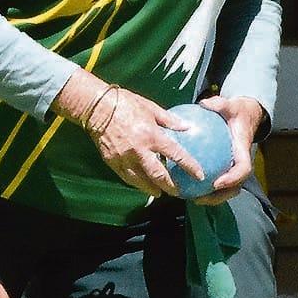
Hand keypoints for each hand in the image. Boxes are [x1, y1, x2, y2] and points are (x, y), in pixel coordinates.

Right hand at [73, 84, 199, 198]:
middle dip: (169, 186)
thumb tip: (187, 127)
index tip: (198, 175)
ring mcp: (125, 159)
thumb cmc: (126, 103)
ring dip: (152, 189)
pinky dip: (136, 183)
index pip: (175, 154)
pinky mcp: (113, 162)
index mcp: (152, 136)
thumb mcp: (151, 108)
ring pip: (141, 181)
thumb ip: (170, 120)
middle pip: (158, 175)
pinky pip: (127, 177)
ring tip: (159, 193)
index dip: (189, 166)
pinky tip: (142, 186)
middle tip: (178, 192)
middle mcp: (139, 151)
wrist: (98, 109)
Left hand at [185, 95, 263, 204]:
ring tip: (191, 198)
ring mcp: (233, 168)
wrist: (246, 116)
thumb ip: (219, 104)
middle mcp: (239, 163)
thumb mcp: (231, 105)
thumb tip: (204, 103)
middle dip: (218, 197)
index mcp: (243, 150)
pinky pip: (217, 183)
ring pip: (226, 190)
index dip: (232, 179)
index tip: (216, 183)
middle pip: (234, 187)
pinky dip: (205, 189)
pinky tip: (186, 188)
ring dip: (211, 198)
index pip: (243, 169)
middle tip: (199, 198)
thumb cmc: (237, 111)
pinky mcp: (226, 170)